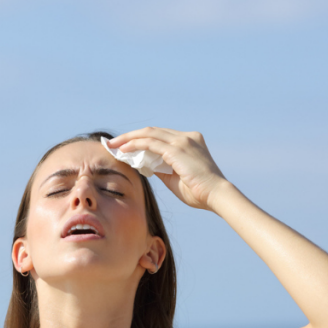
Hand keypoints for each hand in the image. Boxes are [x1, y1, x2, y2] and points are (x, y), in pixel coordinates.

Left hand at [107, 127, 231, 210]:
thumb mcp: (176, 177)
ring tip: (113, 145)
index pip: (160, 136)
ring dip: (128, 139)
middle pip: (152, 131)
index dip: (141, 139)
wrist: (216, 195)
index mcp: (190, 141)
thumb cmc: (199, 191)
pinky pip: (150, 143)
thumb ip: (161, 168)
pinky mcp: (176, 149)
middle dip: (130, 136)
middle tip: (112, 143)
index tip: (125, 146)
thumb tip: (145, 165)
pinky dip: (135, 145)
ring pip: (149, 134)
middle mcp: (187, 137)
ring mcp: (182, 141)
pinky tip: (124, 150)